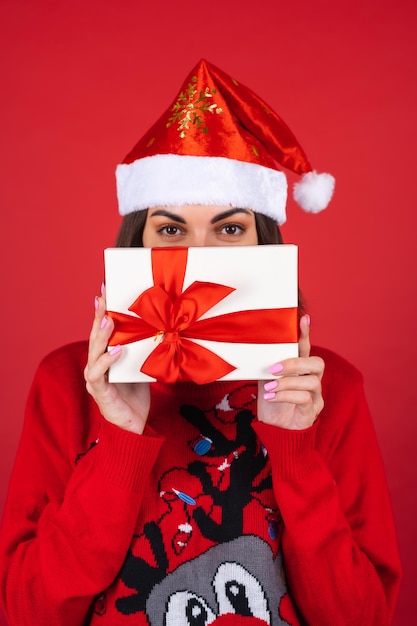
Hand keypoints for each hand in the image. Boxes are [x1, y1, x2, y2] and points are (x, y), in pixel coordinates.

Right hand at [84, 289, 149, 434]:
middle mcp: (96, 364)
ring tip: (108, 319)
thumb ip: (142, 347)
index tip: (105, 288)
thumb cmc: (137, 393)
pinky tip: (116, 351)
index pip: (102, 328)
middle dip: (98, 314)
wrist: (137, 424)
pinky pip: (98, 374)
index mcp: (105, 356)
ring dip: (101, 335)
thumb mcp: (142, 364)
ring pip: (93, 351)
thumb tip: (160, 324)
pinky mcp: (99, 392)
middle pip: (95, 335)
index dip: (102, 309)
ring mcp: (95, 378)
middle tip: (104, 296)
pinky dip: (107, 361)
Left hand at [257, 315, 323, 429]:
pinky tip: (272, 397)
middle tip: (274, 369)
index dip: (305, 334)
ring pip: (311, 382)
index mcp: (301, 369)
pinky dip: (286, 396)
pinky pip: (304, 399)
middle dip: (295, 364)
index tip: (303, 318)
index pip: (305, 348)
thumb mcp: (266, 379)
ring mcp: (315, 395)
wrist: (274, 429)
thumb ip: (267, 365)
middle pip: (316, 363)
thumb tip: (255, 348)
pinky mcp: (312, 411)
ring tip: (269, 387)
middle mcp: (313, 379)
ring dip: (287, 383)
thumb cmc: (272, 401)